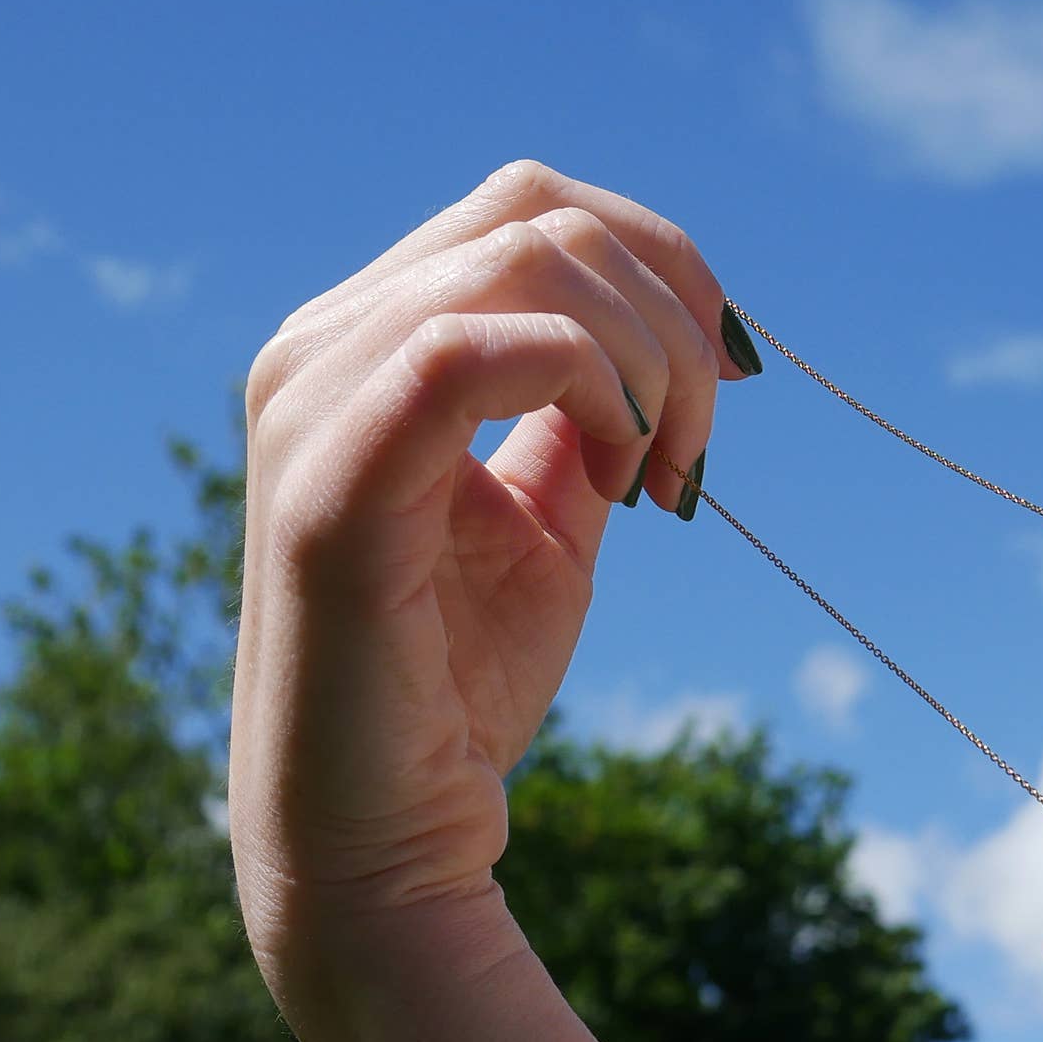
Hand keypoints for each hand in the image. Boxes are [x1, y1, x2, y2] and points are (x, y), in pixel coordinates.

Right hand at [228, 161, 750, 982]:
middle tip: (699, 452)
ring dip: (643, 360)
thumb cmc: (460, 688)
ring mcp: (309, 402)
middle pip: (535, 210)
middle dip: (668, 312)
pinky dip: (583, 385)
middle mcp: (319, 347)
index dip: (662, 267)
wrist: (388, 831)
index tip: (732, 384)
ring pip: (520, 261)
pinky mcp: (327, 480)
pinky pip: (463, 348)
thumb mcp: (550, 521)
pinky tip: (616, 480)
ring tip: (660, 479)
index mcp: (368, 342)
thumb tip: (670, 342)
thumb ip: (586, 419)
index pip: (530, 210)